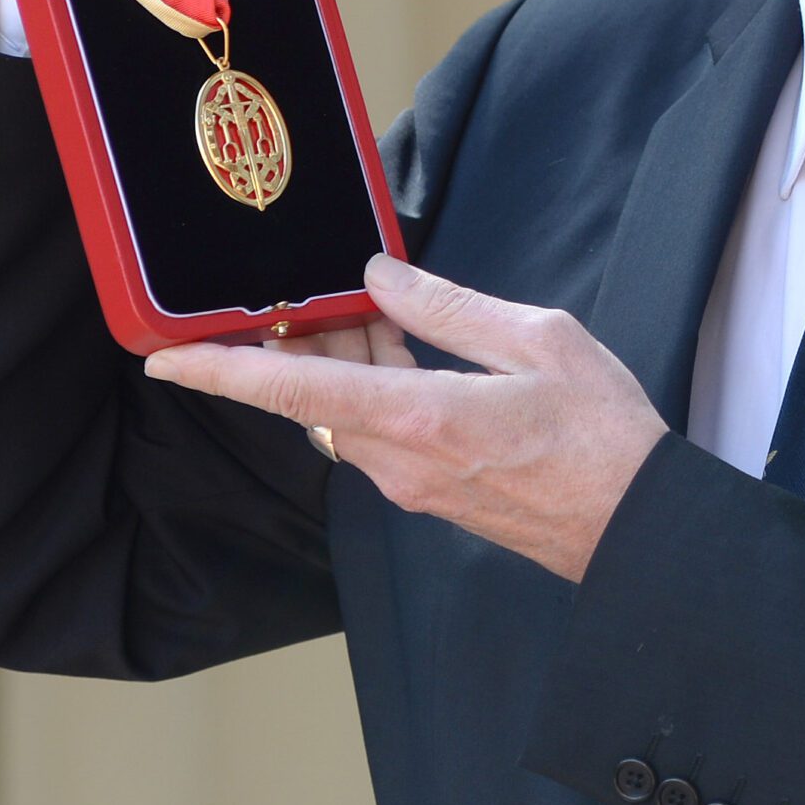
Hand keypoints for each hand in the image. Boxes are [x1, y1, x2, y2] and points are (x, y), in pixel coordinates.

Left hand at [144, 255, 668, 583]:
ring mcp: (413, 484)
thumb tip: (383, 276)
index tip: (164, 358)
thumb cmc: (603, 436)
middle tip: (313, 287)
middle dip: (299, 341)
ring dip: (345, 360)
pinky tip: (407, 348)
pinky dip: (377, 386)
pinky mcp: (434, 494)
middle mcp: (400, 461)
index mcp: (418, 418)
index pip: (292, 390)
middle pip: (313, 395)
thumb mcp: (537, 339)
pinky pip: (380, 432)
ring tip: (372, 306)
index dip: (220, 371)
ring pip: (345, 413)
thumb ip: (448, 307)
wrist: (640, 527)